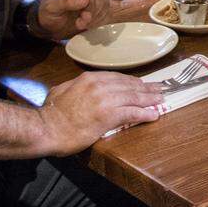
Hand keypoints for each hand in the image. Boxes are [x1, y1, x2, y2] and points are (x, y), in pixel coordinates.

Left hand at [36, 0, 112, 39]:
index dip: (90, 4)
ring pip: (104, 4)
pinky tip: (89, 25)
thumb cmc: (49, 11)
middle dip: (92, 13)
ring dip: (95, 18)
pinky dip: (99, 20)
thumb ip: (66, 2)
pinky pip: (105, 11)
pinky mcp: (97, 4)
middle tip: (81, 24)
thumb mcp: (51, 7)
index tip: (85, 17)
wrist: (50, 23)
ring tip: (82, 24)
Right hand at [38, 71, 162, 155]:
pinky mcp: (109, 116)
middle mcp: (100, 86)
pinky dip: (145, 113)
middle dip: (146, 88)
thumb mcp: (60, 91)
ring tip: (161, 99)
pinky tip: (154, 114)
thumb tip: (79, 86)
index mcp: (89, 78)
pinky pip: (132, 113)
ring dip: (150, 99)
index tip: (142, 84)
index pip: (117, 78)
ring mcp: (106, 100)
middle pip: (129, 86)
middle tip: (159, 88)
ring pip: (134, 97)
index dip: (132, 82)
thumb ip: (74, 86)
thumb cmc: (50, 113)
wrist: (46, 128)